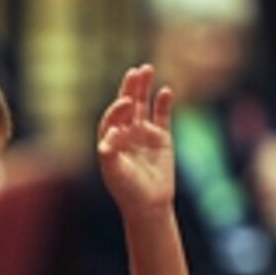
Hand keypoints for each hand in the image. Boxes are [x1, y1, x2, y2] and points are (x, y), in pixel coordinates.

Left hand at [97, 64, 174, 218]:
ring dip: (144, 88)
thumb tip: (111, 134)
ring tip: (147, 69)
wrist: (149, 205)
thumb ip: (109, 153)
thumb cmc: (127, 190)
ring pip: (143, 105)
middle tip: (135, 72)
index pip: (112, 118)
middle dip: (129, 89)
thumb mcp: (114, 172)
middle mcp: (125, 133)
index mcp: (110, 140)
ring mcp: (143, 134)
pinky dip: (163, 103)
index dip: (117, 110)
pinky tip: (166, 91)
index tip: (125, 104)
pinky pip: (162, 115)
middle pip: (126, 105)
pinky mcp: (162, 137)